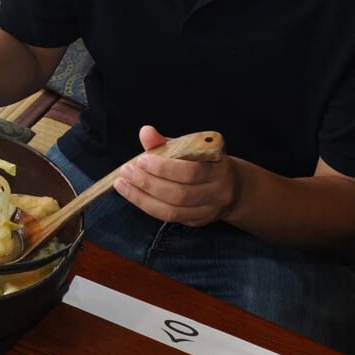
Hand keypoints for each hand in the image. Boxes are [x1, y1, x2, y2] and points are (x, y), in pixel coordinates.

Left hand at [113, 125, 235, 226]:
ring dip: (143, 197)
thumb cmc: (203, 162)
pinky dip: (148, 206)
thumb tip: (146, 132)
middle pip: (179, 194)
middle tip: (126, 171)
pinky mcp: (198, 221)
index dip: (163, 168)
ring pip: (173, 210)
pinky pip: (170, 218)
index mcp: (218, 168)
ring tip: (123, 184)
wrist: (232, 187)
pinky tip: (133, 195)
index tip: (141, 160)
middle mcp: (218, 192)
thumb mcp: (189, 147)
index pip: (190, 171)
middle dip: (148, 183)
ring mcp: (209, 210)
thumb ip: (165, 142)